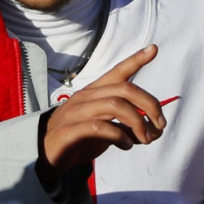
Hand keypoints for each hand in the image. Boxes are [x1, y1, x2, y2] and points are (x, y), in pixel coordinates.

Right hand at [38, 45, 164, 180]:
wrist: (43, 155)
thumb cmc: (77, 139)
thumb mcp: (105, 129)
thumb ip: (126, 126)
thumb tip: (155, 130)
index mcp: (93, 93)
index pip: (116, 72)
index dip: (135, 60)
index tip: (154, 49)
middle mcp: (85, 98)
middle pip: (124, 89)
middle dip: (149, 104)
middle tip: (159, 126)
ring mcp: (75, 113)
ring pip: (114, 105)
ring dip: (137, 123)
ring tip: (145, 139)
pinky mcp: (69, 131)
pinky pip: (98, 127)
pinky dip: (119, 136)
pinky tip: (126, 145)